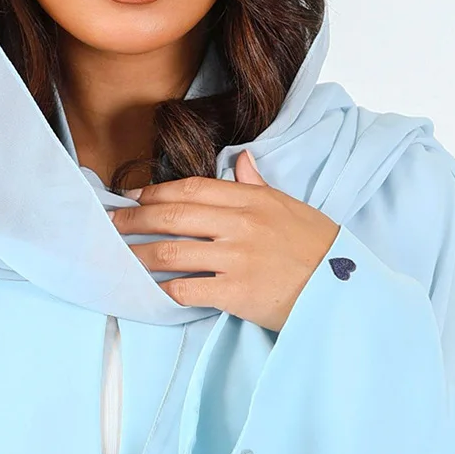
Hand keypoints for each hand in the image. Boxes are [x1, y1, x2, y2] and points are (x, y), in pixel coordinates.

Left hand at [111, 150, 340, 331]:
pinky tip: (151, 291)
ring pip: (172, 252)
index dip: (156, 192)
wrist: (343, 290)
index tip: (133, 196)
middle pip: (173, 217)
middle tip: (111, 224)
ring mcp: (237, 259)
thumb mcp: (290, 207)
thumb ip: (257, 185)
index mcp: (253, 200)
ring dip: (140, 255)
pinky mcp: (236, 293)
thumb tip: (240, 160)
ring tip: (120, 258)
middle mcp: (241, 225)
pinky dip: (164, 290)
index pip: (192, 189)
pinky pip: (188, 289)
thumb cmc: (318, 248)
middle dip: (135, 220)